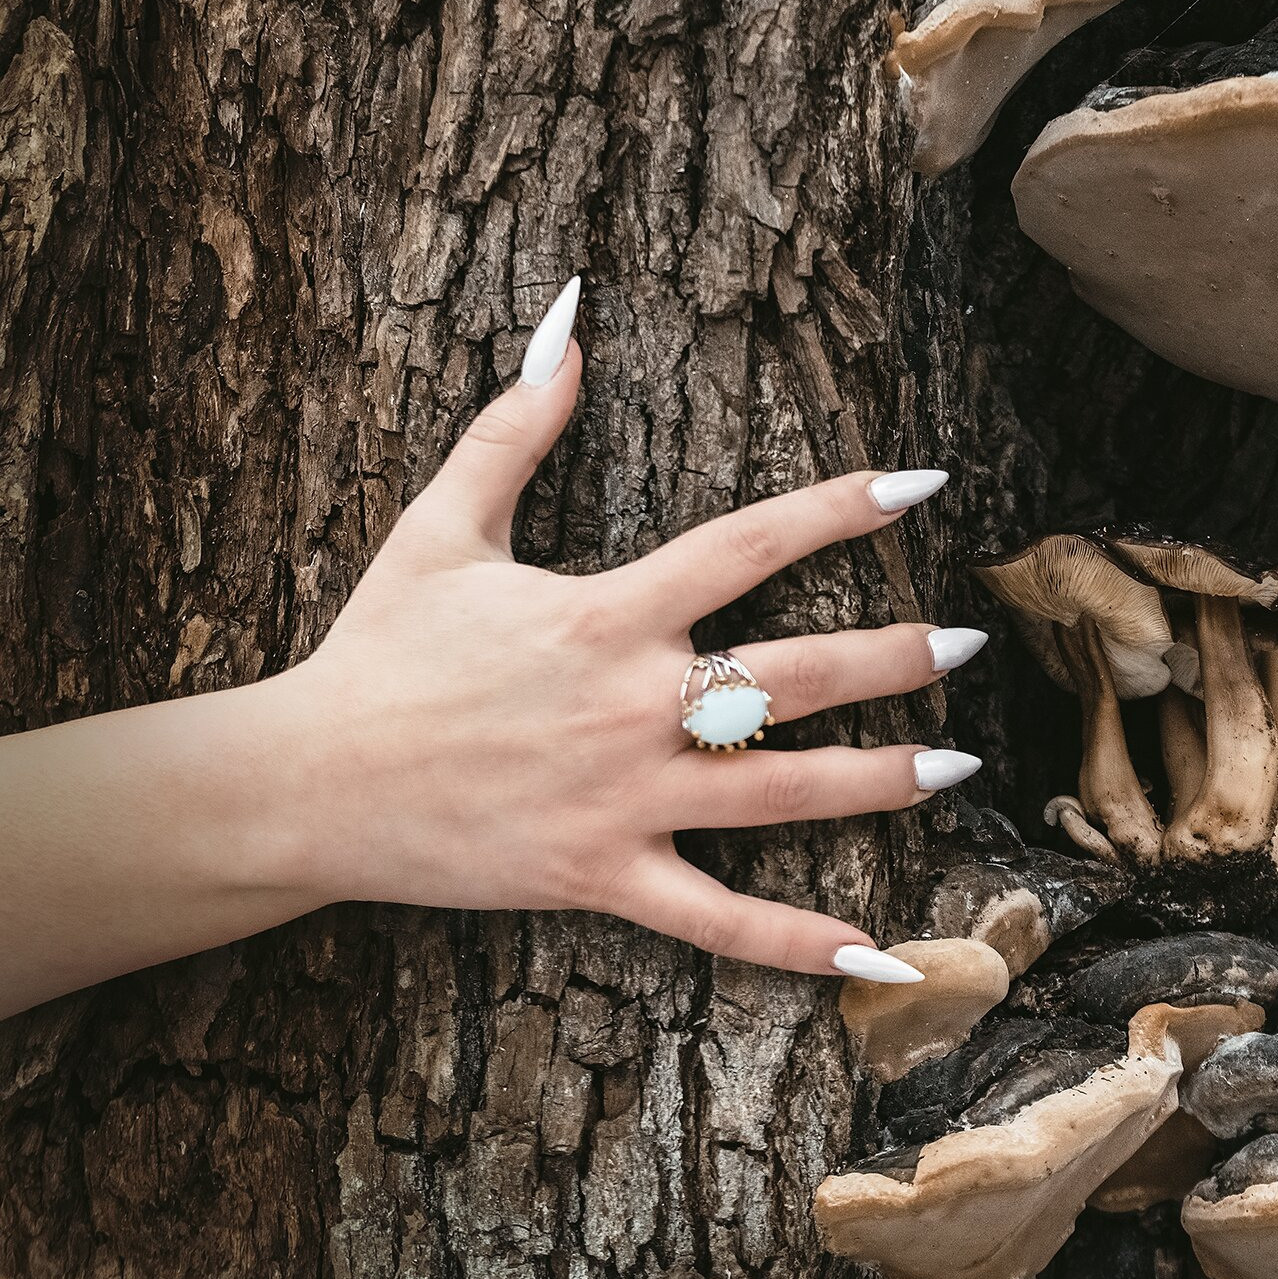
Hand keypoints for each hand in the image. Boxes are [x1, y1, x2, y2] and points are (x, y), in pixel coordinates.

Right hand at [267, 279, 985, 978]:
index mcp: (607, 613)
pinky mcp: (601, 878)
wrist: (307, 782)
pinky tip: (880, 956)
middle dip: (892, 657)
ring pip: (781, 793)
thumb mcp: (442, 522)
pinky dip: (799, 944)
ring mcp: (623, 799)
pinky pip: (716, 920)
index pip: (749, 545)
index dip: (841, 508)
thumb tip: (568, 322)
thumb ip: (515, 422)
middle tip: (970, 641)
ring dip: (879, 779)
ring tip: (961, 768)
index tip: (921, 484)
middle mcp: (631, 704)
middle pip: (793, 676)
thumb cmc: (380, 647)